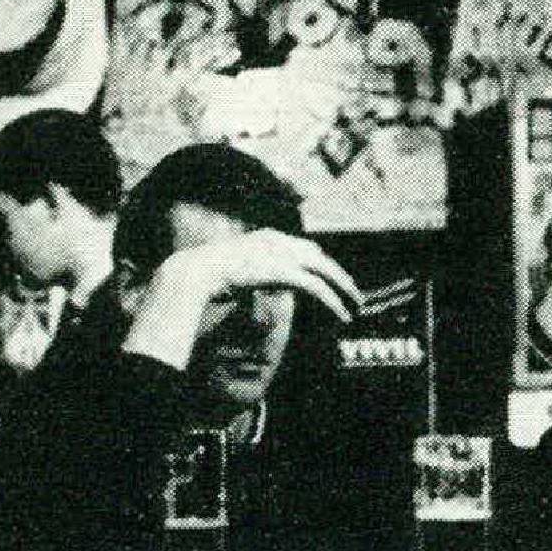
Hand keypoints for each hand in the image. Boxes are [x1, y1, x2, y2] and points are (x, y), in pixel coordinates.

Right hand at [122, 229, 361, 371]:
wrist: (196, 272)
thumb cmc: (205, 275)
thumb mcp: (231, 269)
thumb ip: (248, 273)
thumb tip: (250, 287)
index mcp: (266, 237)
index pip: (302, 246)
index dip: (318, 262)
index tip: (328, 275)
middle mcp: (278, 241)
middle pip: (318, 255)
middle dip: (337, 274)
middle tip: (351, 290)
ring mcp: (281, 255)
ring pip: (325, 270)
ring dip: (343, 287)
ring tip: (355, 304)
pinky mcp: (283, 272)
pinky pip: (317, 288)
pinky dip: (333, 301)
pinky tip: (342, 314)